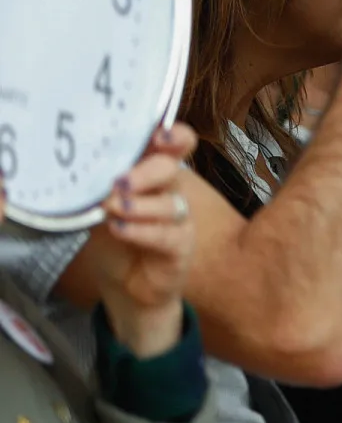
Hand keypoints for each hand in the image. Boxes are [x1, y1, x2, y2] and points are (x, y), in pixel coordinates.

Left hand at [91, 126, 198, 357]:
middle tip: (119, 182)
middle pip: (170, 169)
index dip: (173, 136)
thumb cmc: (115, 240)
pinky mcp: (182, 247)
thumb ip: (97, 189)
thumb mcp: (100, 208)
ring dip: (140, 205)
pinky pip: (168, 235)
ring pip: (170, 203)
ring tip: (113, 209)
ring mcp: (180, 220)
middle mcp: (170, 192)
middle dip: (146, 171)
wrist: (128, 287)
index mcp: (152, 174)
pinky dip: (142, 230)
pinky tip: (120, 230)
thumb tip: (78, 169)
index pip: (174, 146)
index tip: (158, 134)